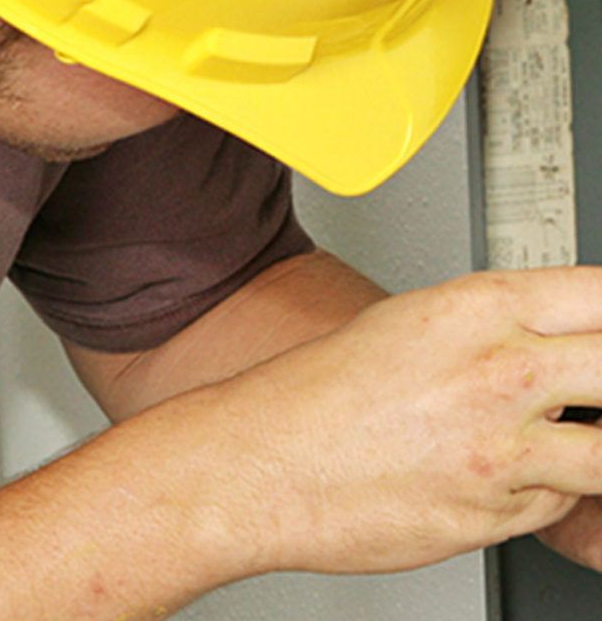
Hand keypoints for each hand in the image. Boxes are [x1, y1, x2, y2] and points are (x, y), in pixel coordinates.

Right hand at [212, 268, 601, 576]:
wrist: (257, 464)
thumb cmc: (312, 394)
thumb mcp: (405, 324)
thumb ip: (491, 328)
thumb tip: (551, 340)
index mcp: (476, 310)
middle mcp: (498, 375)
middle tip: (591, 390)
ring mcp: (500, 450)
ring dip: (593, 449)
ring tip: (557, 440)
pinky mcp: (490, 515)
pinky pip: (557, 503)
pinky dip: (544, 492)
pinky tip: (499, 475)